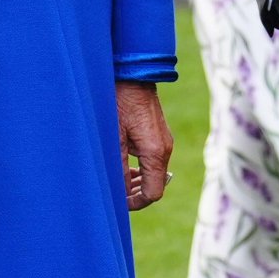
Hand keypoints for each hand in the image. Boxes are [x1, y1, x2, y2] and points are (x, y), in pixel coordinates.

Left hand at [116, 82, 173, 210]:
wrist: (133, 75)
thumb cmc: (120, 103)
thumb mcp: (114, 138)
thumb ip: (118, 168)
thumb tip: (118, 193)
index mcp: (155, 152)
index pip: (154, 192)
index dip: (136, 202)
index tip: (118, 202)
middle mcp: (165, 149)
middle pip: (156, 185)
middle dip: (136, 194)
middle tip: (116, 193)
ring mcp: (164, 142)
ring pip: (155, 174)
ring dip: (138, 182)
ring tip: (119, 181)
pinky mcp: (160, 136)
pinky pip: (154, 161)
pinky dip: (142, 169)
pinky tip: (127, 166)